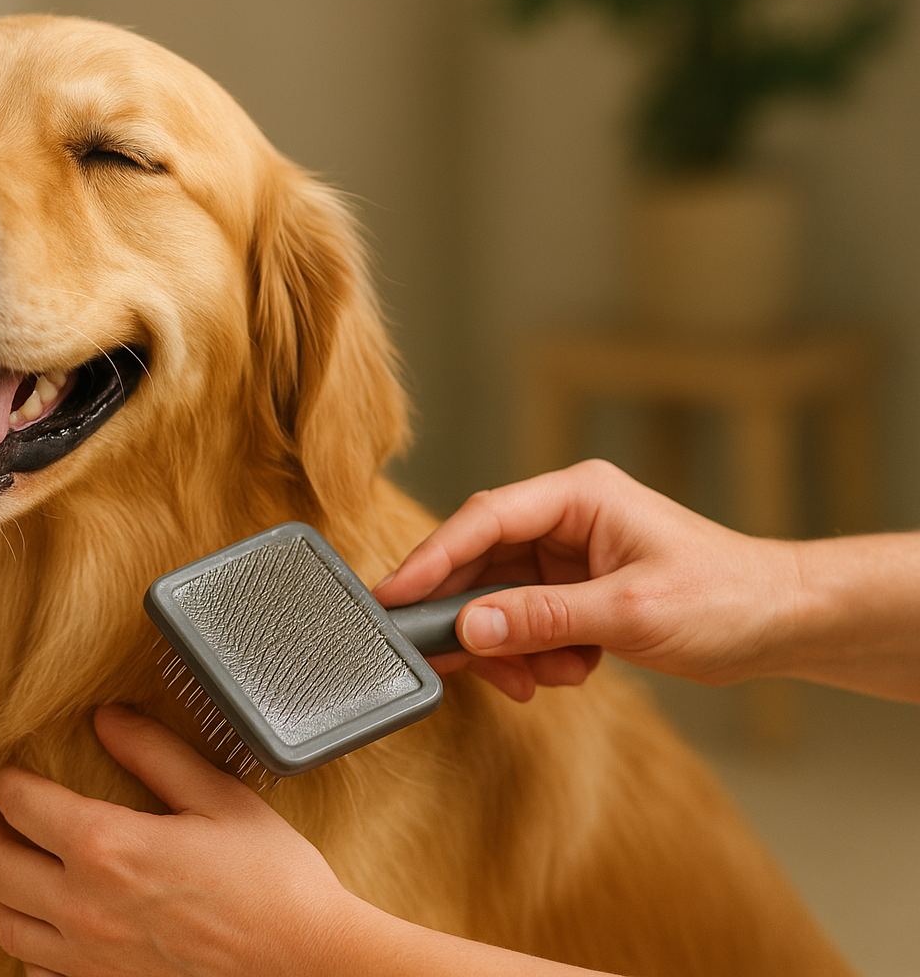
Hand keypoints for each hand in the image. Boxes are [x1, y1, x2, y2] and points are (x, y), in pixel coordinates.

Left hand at [0, 707, 615, 976]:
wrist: (306, 964)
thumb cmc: (273, 881)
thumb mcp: (218, 797)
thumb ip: (155, 752)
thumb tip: (106, 718)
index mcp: (107, 848)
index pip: (20, 804)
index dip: (7, 779)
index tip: (12, 770)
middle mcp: (83, 907)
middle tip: (8, 811)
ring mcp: (90, 959)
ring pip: (4, 923)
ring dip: (4, 888)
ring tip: (25, 863)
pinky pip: (35, 970)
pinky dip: (32, 942)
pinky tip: (57, 921)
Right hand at [374, 460, 797, 700]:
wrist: (783, 623)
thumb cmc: (725, 599)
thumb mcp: (628, 613)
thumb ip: (541, 619)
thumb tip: (469, 630)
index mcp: (578, 496)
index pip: (482, 520)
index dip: (430, 559)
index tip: (392, 598)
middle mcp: (565, 519)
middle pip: (480, 562)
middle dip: (471, 620)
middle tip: (448, 663)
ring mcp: (569, 555)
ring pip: (498, 600)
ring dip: (511, 647)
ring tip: (543, 679)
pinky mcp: (575, 590)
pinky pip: (526, 622)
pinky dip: (536, 655)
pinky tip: (570, 672)